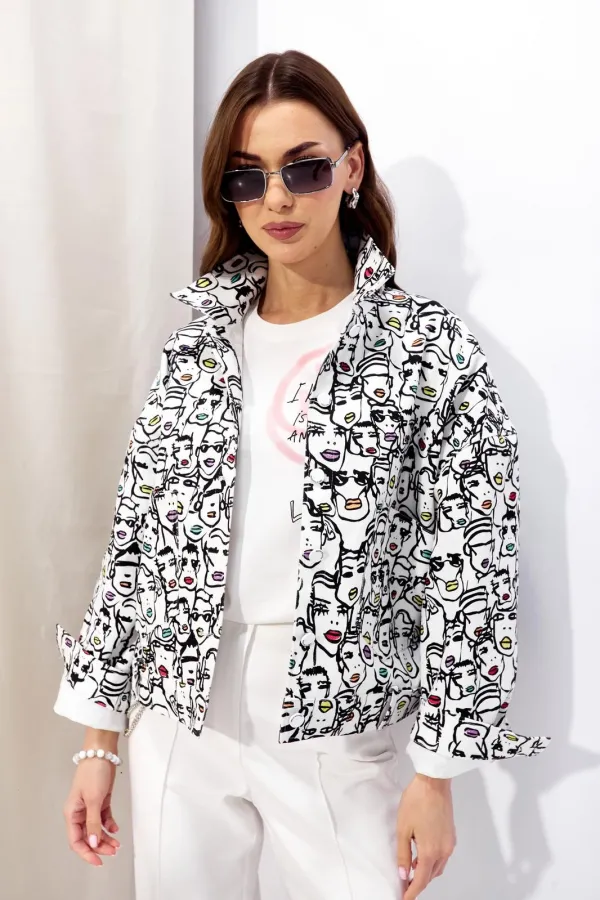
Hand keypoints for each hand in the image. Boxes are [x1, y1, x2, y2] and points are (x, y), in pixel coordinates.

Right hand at [63, 758, 120, 866]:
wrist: (102, 753)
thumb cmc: (93, 773)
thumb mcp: (93, 800)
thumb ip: (93, 823)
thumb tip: (93, 844)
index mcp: (72, 813)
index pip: (76, 841)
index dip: (86, 853)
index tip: (99, 861)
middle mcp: (79, 813)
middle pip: (87, 837)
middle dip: (99, 846)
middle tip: (113, 851)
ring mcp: (89, 807)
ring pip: (96, 829)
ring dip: (106, 838)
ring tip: (117, 844)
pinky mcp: (100, 801)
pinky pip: (103, 819)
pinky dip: (109, 825)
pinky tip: (115, 828)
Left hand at [396, 773, 456, 898]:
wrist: (434, 782)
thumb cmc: (416, 801)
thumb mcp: (403, 828)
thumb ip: (402, 854)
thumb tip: (403, 874)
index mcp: (430, 851)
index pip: (420, 880)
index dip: (411, 892)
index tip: (404, 898)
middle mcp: (444, 851)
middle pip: (430, 876)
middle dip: (418, 883)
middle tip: (404, 885)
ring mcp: (450, 843)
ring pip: (438, 867)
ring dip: (426, 872)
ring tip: (411, 871)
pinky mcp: (451, 835)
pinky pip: (443, 857)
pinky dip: (432, 862)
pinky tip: (422, 856)